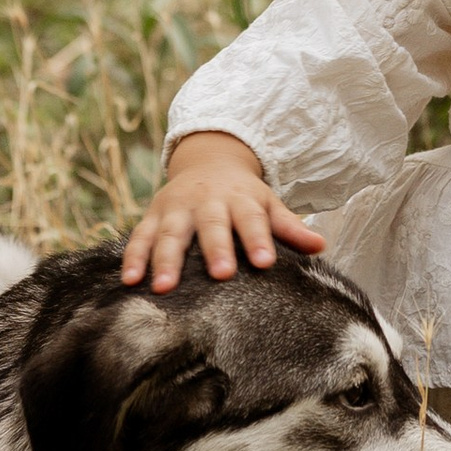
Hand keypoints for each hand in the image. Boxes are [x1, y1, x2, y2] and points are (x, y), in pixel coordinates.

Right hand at [119, 133, 324, 290]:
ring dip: (165, 260)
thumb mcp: (268, 204)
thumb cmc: (244, 195)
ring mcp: (177, 209)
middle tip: (221, 274)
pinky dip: (133, 258)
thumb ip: (289, 227)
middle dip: (215, 249)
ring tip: (164, 287)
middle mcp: (207, 202)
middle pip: (211, 226)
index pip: (252, 220)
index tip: (266, 263)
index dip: (258, 240)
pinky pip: (140, 237)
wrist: (208, 162)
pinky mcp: (152, 216)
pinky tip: (130, 281)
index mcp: (240, 200)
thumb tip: (321, 246)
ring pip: (170, 234)